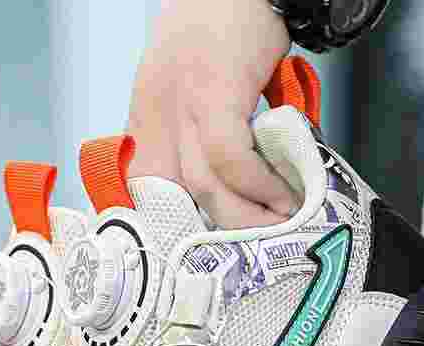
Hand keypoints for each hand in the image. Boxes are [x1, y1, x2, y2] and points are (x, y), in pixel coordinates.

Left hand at [127, 0, 297, 228]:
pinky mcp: (214, 94)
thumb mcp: (193, 84)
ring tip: (278, 220)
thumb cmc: (223, 25)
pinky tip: (282, 192)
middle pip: (176, 192)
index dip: (168, 222)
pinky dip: (260, 184)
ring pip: (204, 184)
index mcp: (149, 115)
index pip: (141, 184)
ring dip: (246, 214)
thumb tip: (227, 182)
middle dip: (218, 226)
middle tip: (253, 239)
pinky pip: (233, 159)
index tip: (201, 244)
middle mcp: (158, 112)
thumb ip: (197, 131)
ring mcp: (182, 104)